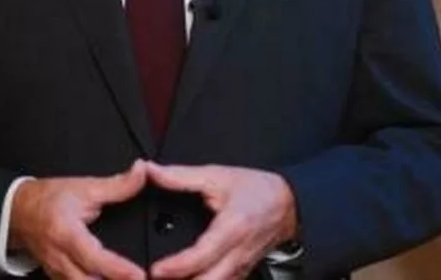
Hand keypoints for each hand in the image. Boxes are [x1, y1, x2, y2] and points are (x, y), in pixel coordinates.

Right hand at [11, 159, 147, 279]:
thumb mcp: (84, 187)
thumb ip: (117, 185)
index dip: (118, 269)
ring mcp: (57, 271)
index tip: (139, 274)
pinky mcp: (57, 277)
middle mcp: (60, 258)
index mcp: (67, 234)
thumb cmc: (48, 199)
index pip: (94, 258)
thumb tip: (141, 173)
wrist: (18, 210)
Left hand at [146, 162, 298, 279]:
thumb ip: (181, 176)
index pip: (201, 256)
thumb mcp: (218, 176)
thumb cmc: (256, 190)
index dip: (176, 267)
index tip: (156, 269)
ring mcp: (241, 268)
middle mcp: (237, 254)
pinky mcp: (241, 274)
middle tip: (153, 278)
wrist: (288, 204)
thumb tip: (152, 171)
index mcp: (231, 229)